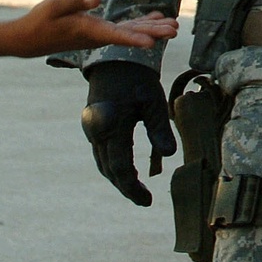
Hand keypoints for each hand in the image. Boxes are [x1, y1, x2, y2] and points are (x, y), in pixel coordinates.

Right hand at [12, 0, 177, 56]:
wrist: (30, 39)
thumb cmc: (41, 20)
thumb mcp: (55, 5)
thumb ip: (76, 0)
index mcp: (88, 30)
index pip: (115, 35)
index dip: (134, 39)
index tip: (152, 43)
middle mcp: (97, 36)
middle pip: (129, 35)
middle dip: (153, 33)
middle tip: (175, 30)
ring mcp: (99, 35)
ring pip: (130, 32)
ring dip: (151, 29)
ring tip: (173, 27)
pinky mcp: (98, 31)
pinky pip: (123, 30)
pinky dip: (139, 25)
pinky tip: (153, 20)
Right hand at [80, 62, 175, 205]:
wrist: (115, 60)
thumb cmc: (137, 79)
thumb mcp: (153, 101)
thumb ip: (159, 129)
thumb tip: (169, 156)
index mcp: (112, 126)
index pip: (121, 168)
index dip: (133, 189)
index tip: (147, 201)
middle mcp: (97, 131)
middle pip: (109, 170)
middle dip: (126, 187)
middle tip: (144, 200)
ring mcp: (92, 129)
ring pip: (102, 163)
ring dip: (118, 178)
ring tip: (137, 189)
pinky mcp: (92, 126)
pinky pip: (100, 153)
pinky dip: (113, 165)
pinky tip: (127, 170)